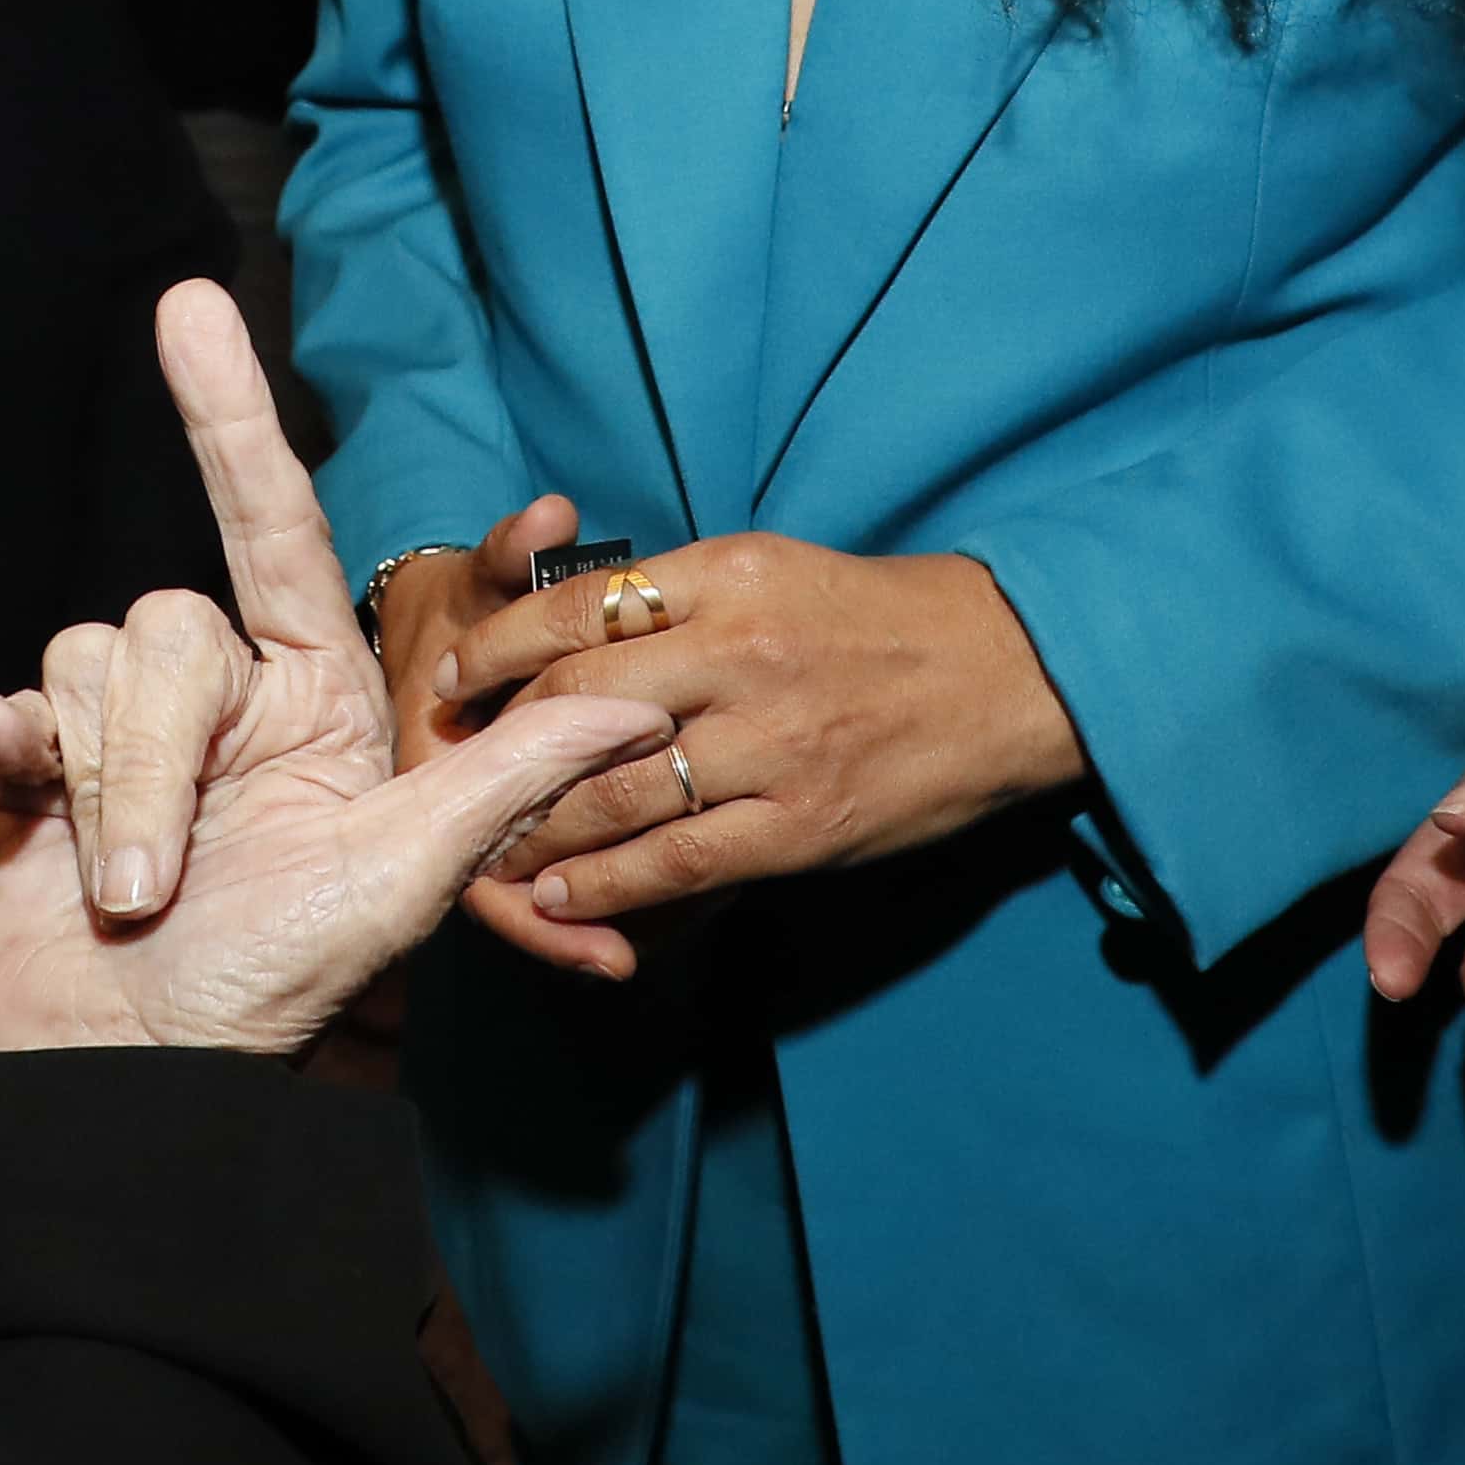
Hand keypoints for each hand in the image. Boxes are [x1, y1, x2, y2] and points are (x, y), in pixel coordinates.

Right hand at [0, 284, 666, 1061]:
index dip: (230, 417)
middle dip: (153, 752)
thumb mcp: (403, 888)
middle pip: (166, 622)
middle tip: (160, 877)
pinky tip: (23, 803)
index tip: (189, 306)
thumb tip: (634, 707)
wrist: (131, 1078)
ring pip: (90, 660)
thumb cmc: (269, 991)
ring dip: (102, 786)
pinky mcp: (40, 765)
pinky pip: (18, 700)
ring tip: (124, 886)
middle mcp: (220, 696)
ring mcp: (126, 731)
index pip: (274, 527)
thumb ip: (504, 785)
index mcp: (313, 699)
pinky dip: (20, 756)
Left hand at [423, 532, 1084, 964]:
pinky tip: (559, 894)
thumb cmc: (888, 618)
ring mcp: (769, 744)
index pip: (575, 607)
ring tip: (488, 847)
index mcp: (728, 575)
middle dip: (498, 745)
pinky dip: (606, 883)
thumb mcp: (780, 570)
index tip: (453, 674)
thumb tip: (582, 627)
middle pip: (575, 701)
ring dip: (536, 827)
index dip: (496, 647)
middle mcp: (737, 653)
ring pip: (612, 791)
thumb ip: (686, 598)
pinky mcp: (800, 825)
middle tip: (451, 772)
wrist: (1013, 674)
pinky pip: (678, 860)